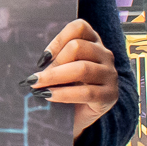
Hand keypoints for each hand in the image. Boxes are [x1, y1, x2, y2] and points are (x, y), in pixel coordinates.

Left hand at [36, 19, 118, 138]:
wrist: (77, 117)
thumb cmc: (65, 88)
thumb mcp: (61, 68)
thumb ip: (53, 59)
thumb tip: (36, 60)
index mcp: (94, 42)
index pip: (79, 28)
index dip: (58, 40)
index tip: (43, 57)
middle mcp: (105, 55)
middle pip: (77, 47)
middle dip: (54, 63)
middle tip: (36, 77)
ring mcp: (110, 75)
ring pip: (82, 69)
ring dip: (54, 77)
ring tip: (36, 86)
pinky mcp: (110, 95)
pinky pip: (86, 92)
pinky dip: (63, 94)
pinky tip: (48, 96)